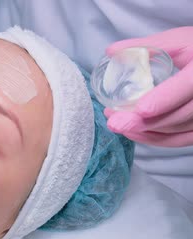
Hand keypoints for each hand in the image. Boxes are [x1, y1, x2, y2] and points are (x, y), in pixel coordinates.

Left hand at [104, 27, 192, 146]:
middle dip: (145, 122)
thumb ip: (147, 46)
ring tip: (117, 125)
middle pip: (180, 115)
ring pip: (180, 131)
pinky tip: (134, 134)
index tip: (141, 109)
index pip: (188, 86)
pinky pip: (182, 139)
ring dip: (146, 132)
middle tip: (115, 123)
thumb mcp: (180, 40)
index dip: (165, 100)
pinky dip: (157, 139)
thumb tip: (111, 51)